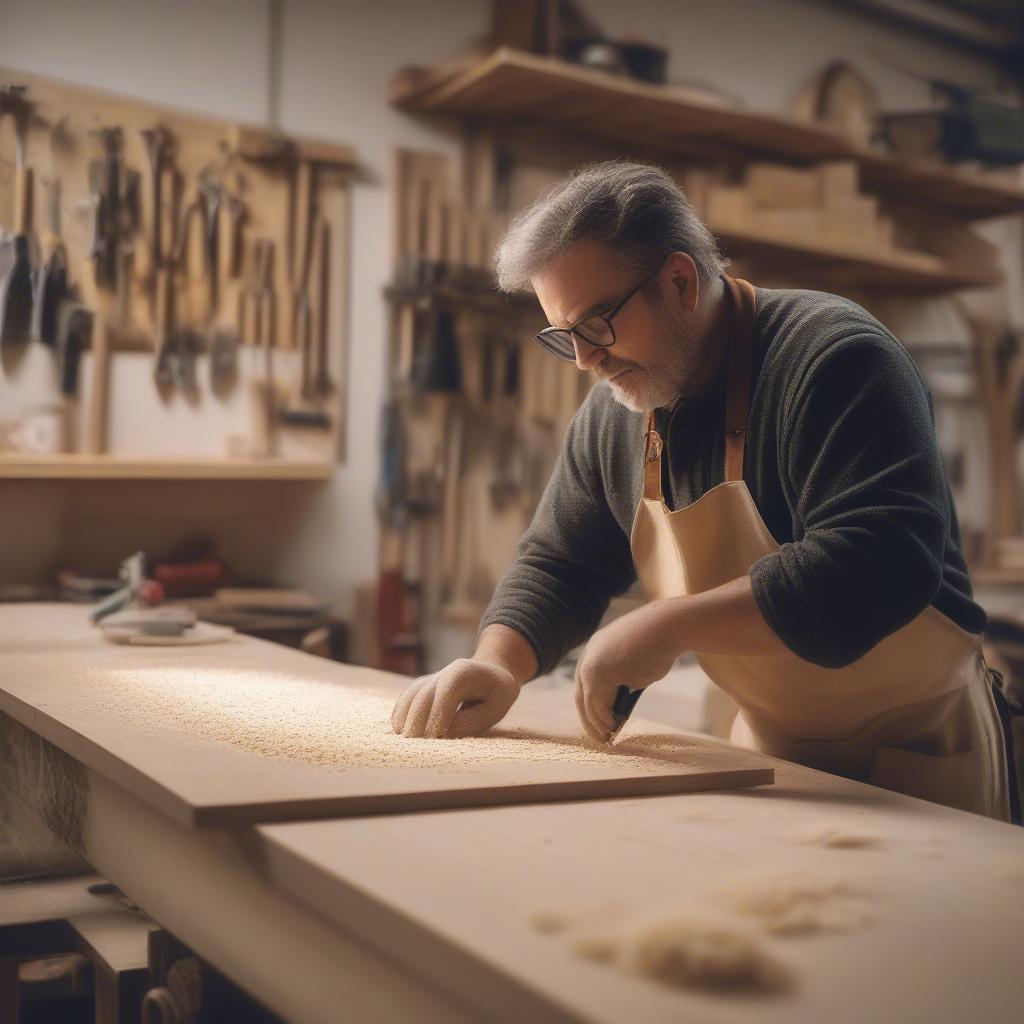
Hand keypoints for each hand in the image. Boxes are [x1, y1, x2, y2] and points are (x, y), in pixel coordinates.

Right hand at [391, 658, 520, 738]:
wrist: (493, 673)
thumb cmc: (496, 694)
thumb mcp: (494, 708)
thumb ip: (470, 720)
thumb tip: (445, 732)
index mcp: (466, 672)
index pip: (448, 690)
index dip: (439, 711)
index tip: (436, 735)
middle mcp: (446, 671)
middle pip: (426, 693)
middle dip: (418, 717)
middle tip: (415, 742)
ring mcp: (434, 678)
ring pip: (413, 693)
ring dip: (405, 714)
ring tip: (402, 736)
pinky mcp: (426, 687)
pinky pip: (409, 696)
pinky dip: (401, 710)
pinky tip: (397, 727)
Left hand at [575, 600, 680, 742]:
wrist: (667, 626)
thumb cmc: (659, 644)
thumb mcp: (636, 665)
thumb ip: (623, 682)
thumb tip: (620, 706)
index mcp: (594, 649)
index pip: (586, 683)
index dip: (592, 705)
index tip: (600, 722)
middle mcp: (588, 656)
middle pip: (581, 695)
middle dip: (589, 719)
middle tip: (600, 737)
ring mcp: (591, 664)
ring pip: (588, 702)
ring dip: (598, 723)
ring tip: (609, 737)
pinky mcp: (599, 674)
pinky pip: (597, 704)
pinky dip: (605, 718)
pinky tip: (615, 727)